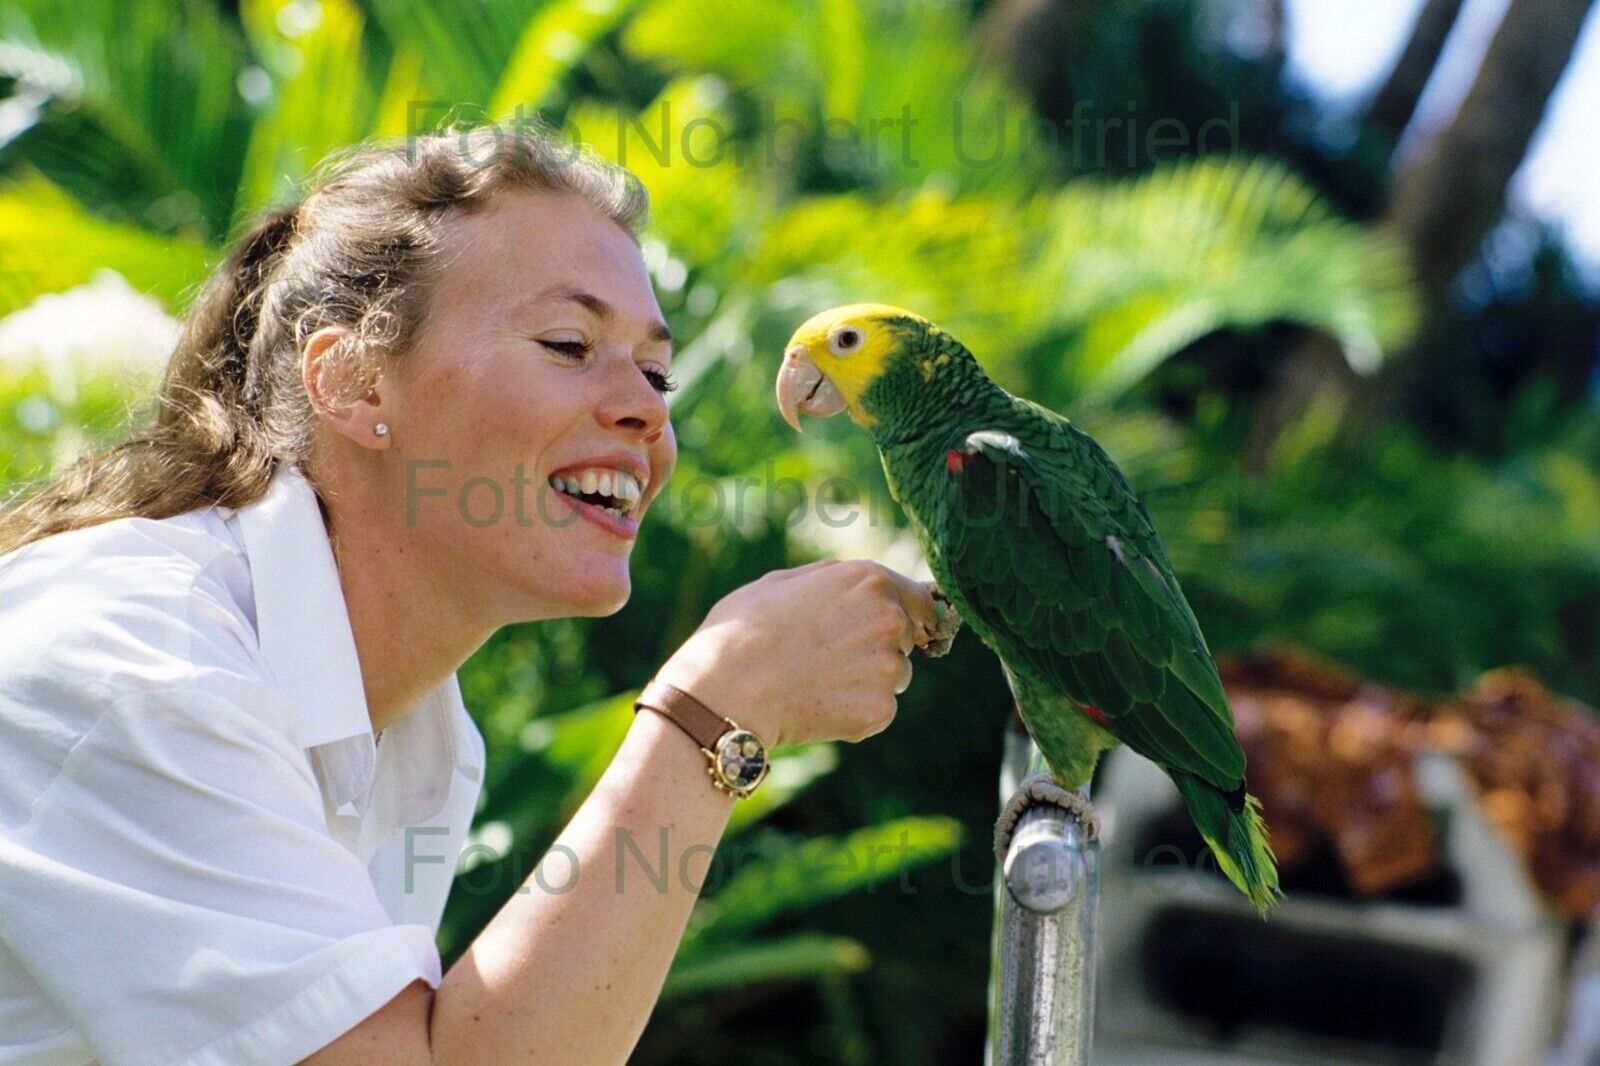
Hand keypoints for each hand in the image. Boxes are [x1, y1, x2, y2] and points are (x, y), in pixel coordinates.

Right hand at [654, 560, 938, 747]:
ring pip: (895, 675)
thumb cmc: (741, 631)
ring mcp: (888, 666)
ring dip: (868, 680)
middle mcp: (889, 618)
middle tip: (829, 658)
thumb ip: (833, 579)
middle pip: (906, 638)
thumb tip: (863, 585)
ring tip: (817, 682)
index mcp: (869, 579)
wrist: (724, 690)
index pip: (922, 599)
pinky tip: (817, 705)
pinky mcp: (880, 709)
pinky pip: (880, 710)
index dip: (910, 614)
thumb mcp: (781, 582)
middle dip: (878, 646)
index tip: (901, 628)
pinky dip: (857, 712)